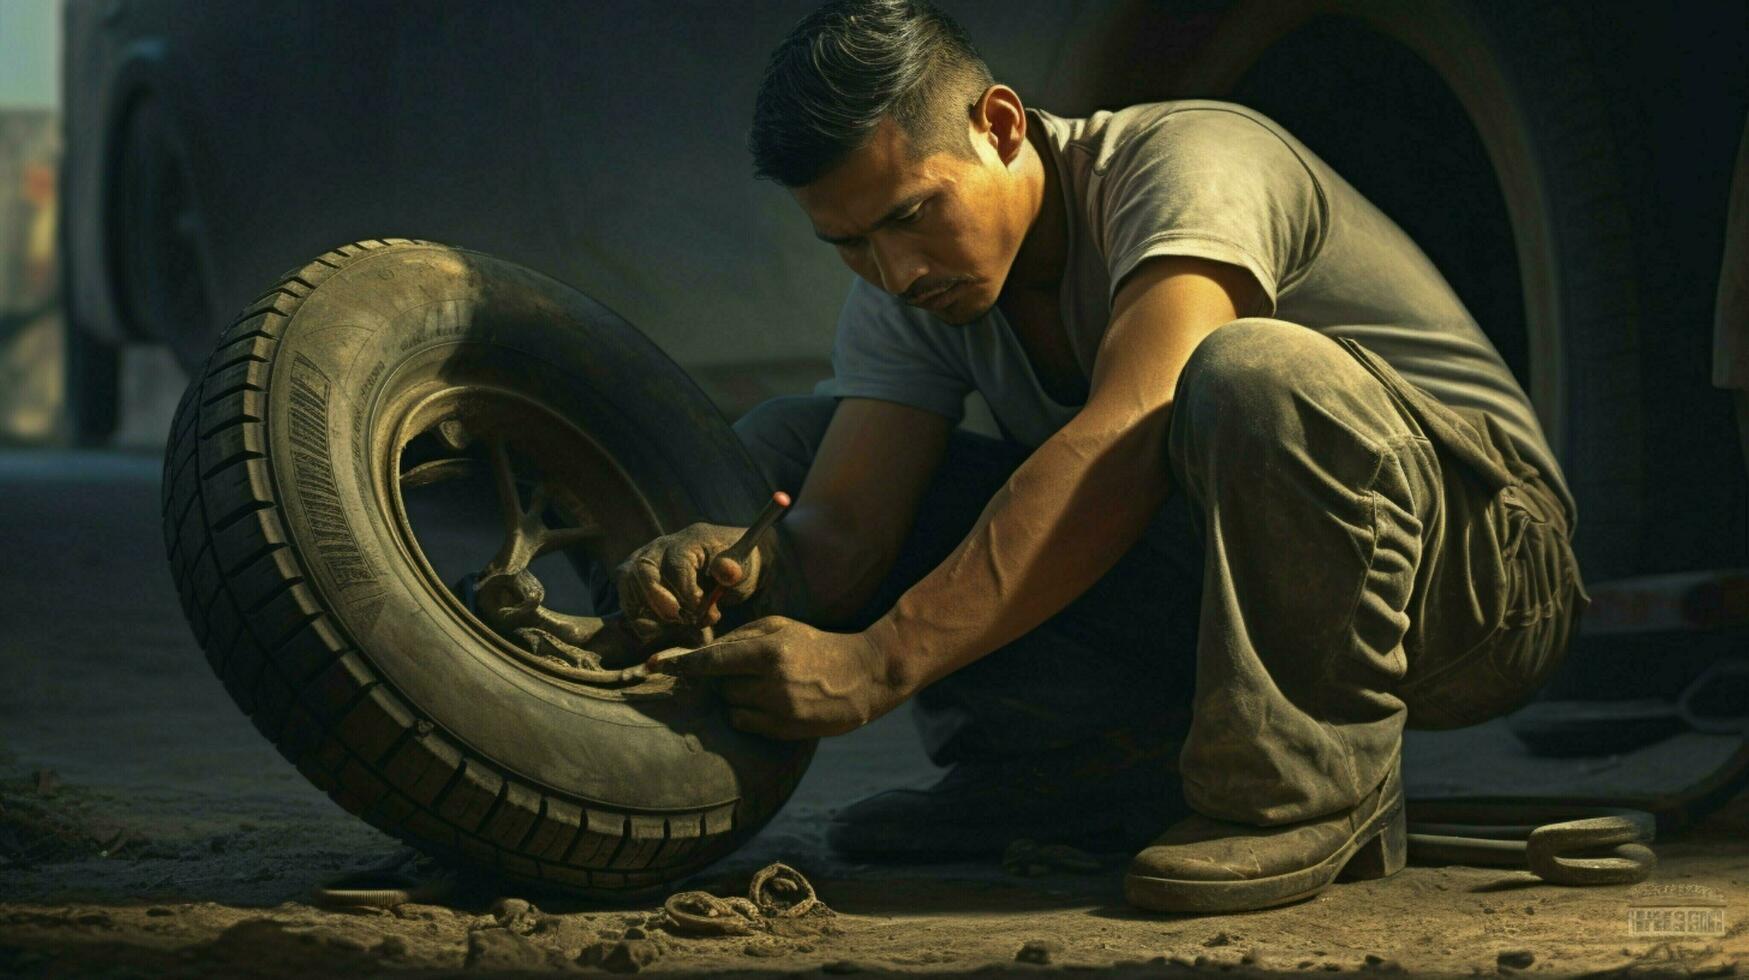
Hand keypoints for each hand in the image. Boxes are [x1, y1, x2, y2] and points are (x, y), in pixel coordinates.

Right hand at [614, 522, 767, 635]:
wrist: (729, 567)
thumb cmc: (737, 566)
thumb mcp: (744, 567)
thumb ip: (732, 570)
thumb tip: (728, 572)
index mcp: (690, 540)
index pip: (677, 565)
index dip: (687, 592)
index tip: (702, 610)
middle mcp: (662, 546)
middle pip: (642, 568)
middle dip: (656, 598)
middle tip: (677, 618)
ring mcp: (646, 560)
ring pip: (628, 582)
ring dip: (646, 610)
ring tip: (673, 624)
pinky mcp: (637, 578)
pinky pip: (626, 596)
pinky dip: (639, 617)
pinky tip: (661, 629)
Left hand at [646, 616, 907, 738]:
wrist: (863, 675)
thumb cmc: (815, 644)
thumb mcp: (779, 627)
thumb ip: (739, 636)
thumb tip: (702, 651)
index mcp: (769, 651)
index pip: (711, 660)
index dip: (680, 664)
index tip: (654, 666)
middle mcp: (771, 683)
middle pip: (718, 687)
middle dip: (722, 679)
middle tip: (744, 670)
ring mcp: (779, 711)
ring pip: (729, 708)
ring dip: (736, 697)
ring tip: (764, 686)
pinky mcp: (786, 732)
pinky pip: (744, 725)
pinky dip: (747, 714)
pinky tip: (771, 702)